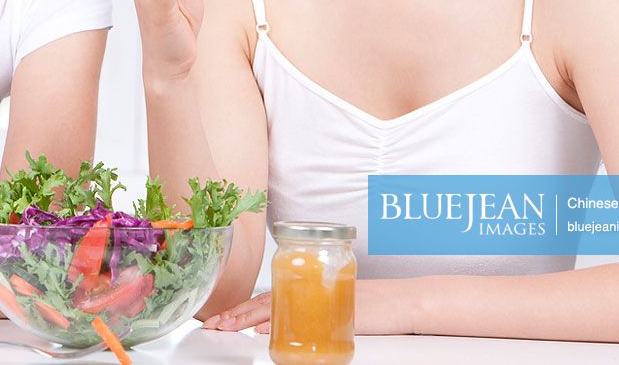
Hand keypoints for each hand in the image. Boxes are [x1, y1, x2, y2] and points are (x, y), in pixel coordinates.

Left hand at [201, 280, 416, 334]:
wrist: (404, 301)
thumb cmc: (375, 303)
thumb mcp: (335, 303)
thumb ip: (309, 309)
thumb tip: (279, 326)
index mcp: (306, 288)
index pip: (267, 298)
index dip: (242, 308)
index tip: (221, 318)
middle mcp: (308, 291)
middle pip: (265, 302)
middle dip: (236, 314)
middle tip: (214, 324)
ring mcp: (317, 301)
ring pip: (275, 308)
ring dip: (248, 318)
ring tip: (227, 326)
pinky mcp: (326, 312)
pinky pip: (298, 318)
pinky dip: (278, 323)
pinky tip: (262, 330)